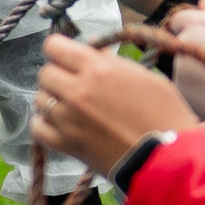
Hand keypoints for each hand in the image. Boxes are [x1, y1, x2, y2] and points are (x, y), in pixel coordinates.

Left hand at [32, 34, 199, 177]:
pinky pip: (37, 127)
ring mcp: (67, 119)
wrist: (167, 157)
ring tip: (71, 105)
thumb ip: (111, 61)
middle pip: (45, 73)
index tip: (65, 55)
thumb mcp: (143, 76)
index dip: (59, 49)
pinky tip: (59, 123)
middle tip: (73, 82)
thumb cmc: (164, 114)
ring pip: (39, 99)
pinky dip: (44, 123)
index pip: (55, 47)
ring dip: (52, 99)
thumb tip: (89, 48)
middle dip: (57, 74)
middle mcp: (77, 91)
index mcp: (98, 69)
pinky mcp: (65, 144)